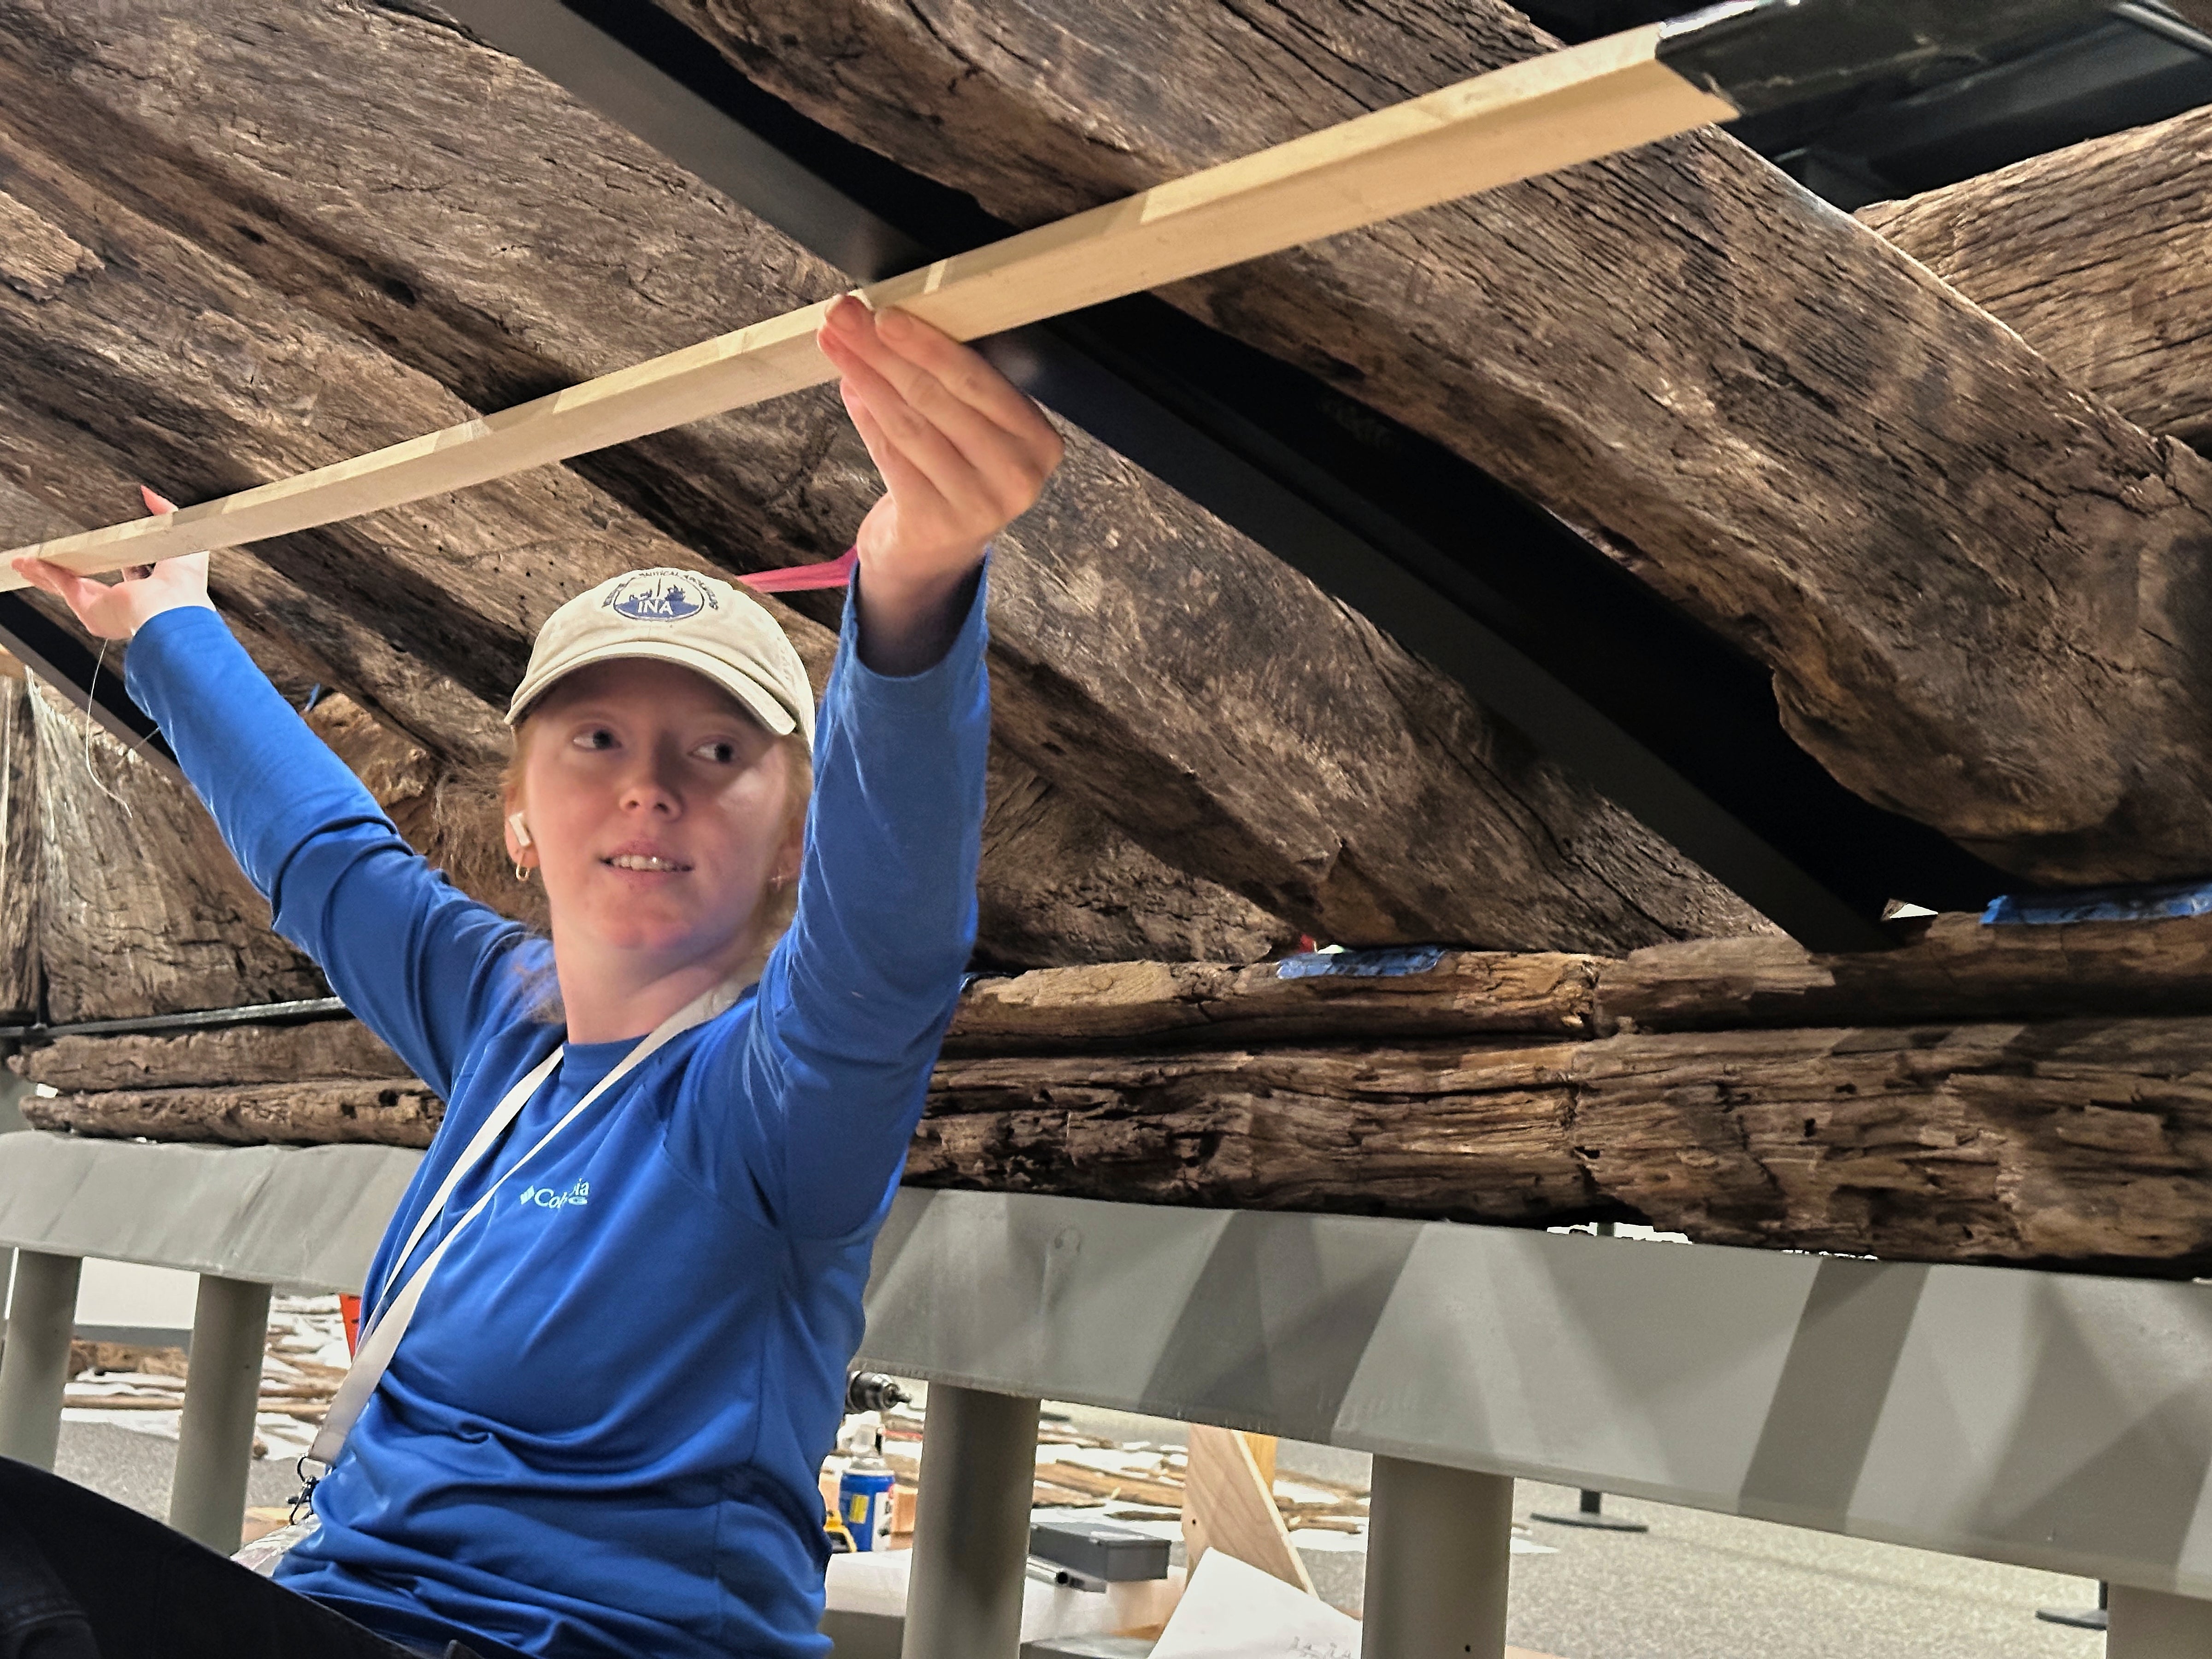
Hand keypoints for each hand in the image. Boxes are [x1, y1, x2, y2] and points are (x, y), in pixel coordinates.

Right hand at [8, 488, 212, 640]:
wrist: (171, 606)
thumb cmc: (184, 581)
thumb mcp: (178, 536)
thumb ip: (165, 513)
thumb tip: (149, 494)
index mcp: (151, 587)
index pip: (128, 573)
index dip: (112, 558)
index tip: (100, 548)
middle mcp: (126, 600)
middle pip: (89, 582)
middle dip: (66, 570)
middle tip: (53, 557)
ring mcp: (105, 607)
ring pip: (69, 586)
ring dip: (46, 573)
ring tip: (27, 561)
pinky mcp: (89, 610)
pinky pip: (62, 587)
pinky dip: (45, 574)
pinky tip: (31, 562)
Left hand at [816, 295, 1062, 669]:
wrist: (937, 550)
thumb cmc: (957, 469)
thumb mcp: (971, 424)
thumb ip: (943, 379)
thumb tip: (877, 324)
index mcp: (1039, 441)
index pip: (977, 380)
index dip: (926, 344)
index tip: (884, 314)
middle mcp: (1017, 476)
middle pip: (938, 398)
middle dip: (885, 352)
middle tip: (845, 318)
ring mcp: (978, 505)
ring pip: (910, 425)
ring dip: (866, 378)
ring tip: (836, 344)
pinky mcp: (936, 525)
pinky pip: (891, 457)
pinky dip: (867, 418)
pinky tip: (849, 388)